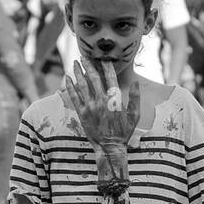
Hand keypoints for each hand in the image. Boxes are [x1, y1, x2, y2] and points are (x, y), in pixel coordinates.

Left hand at [60, 58, 139, 203]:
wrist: (110, 147)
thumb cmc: (124, 132)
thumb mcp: (135, 116)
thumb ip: (135, 98)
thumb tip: (136, 82)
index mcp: (114, 99)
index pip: (110, 77)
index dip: (107, 66)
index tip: (104, 58)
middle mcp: (101, 100)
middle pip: (94, 77)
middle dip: (89, 65)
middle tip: (85, 55)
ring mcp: (90, 106)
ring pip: (82, 85)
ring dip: (78, 72)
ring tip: (76, 62)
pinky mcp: (82, 113)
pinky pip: (74, 96)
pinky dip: (70, 86)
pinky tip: (68, 78)